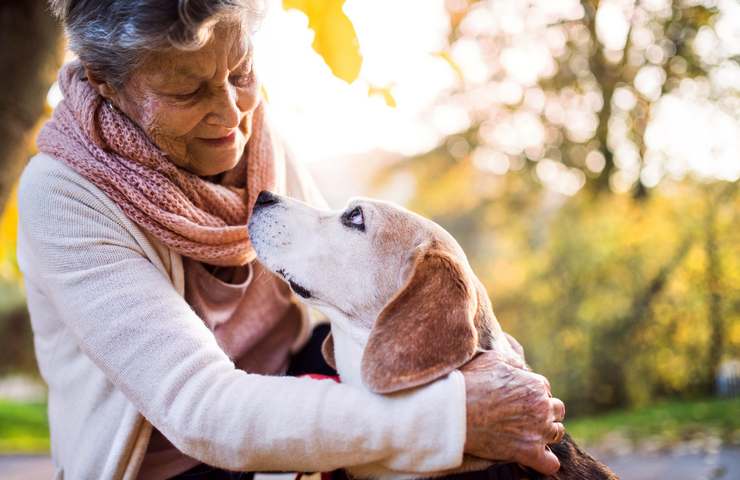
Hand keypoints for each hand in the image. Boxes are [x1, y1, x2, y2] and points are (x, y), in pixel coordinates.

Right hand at [461, 351, 565, 474]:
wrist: (455, 410)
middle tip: (524, 416)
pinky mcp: (529, 453)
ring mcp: (538, 431)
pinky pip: (551, 463)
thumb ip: (513, 361)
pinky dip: (545, 461)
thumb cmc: (471, 383)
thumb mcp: (493, 359)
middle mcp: (542, 407)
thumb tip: (521, 366)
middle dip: (544, 412)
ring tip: (528, 435)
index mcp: (535, 385)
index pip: (544, 389)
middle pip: (556, 410)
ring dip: (546, 434)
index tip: (518, 400)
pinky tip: (534, 458)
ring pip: (557, 434)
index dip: (531, 394)